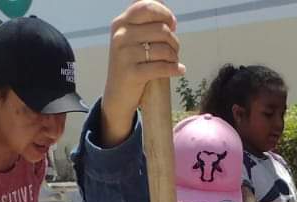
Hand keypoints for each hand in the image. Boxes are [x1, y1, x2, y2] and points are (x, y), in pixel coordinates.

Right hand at [102, 2, 182, 146]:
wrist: (117, 97)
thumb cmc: (130, 65)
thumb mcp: (130, 40)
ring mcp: (125, 54)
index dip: (165, 14)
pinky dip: (174, 69)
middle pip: (161, 29)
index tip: (172, 24)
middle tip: (175, 50)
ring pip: (163, 49)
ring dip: (174, 56)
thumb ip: (144, 24)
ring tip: (174, 61)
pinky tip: (179, 70)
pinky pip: (161, 67)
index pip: (147, 6)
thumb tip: (167, 14)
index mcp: (121, 23)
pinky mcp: (131, 73)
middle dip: (174, 40)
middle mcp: (120, 36)